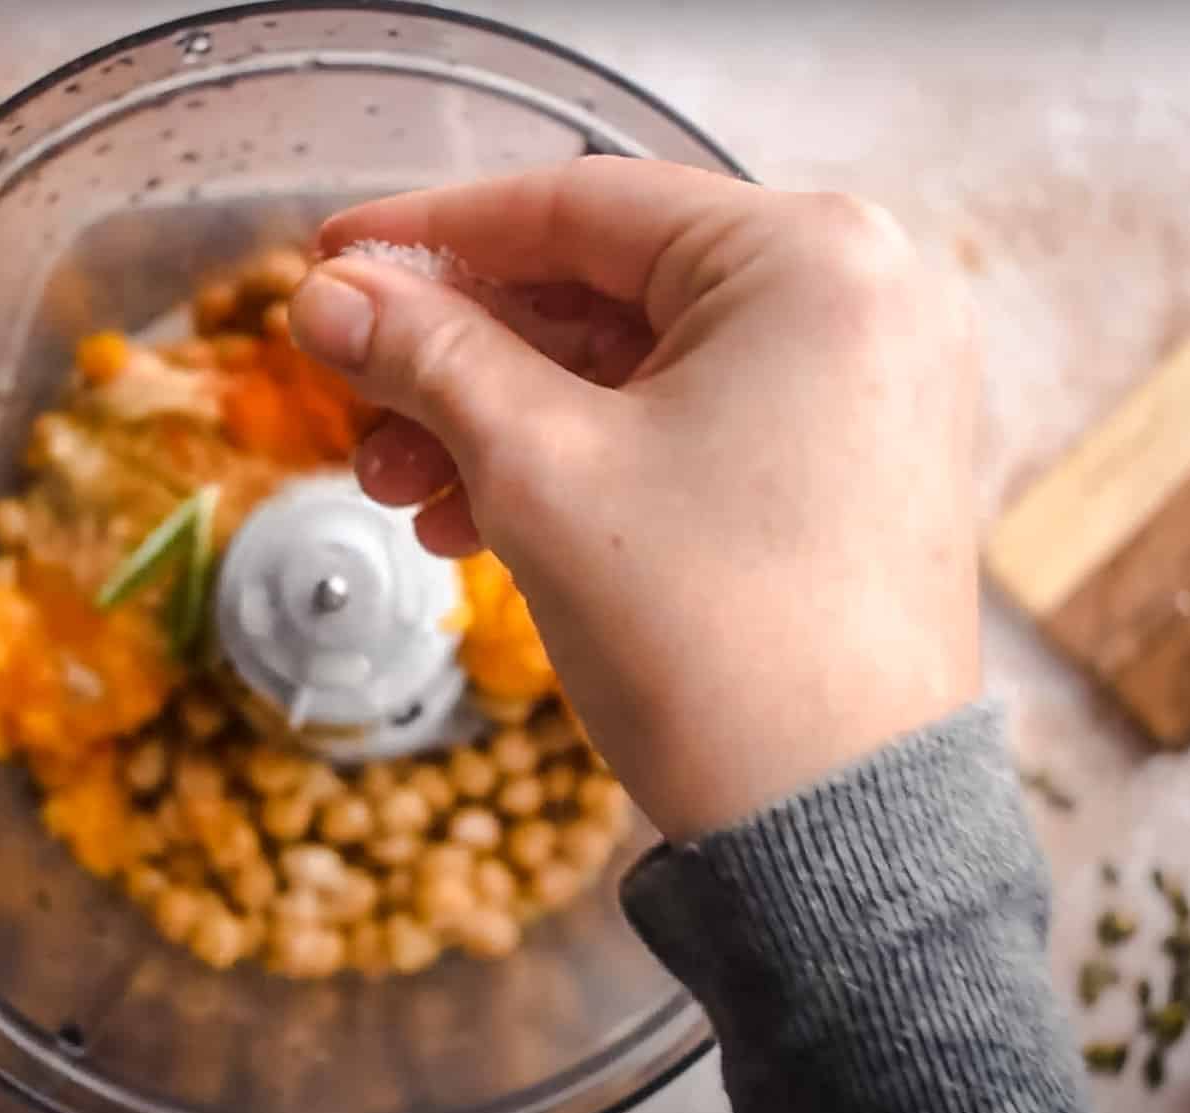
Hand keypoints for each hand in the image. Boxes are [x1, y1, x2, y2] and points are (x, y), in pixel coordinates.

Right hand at [288, 157, 980, 840]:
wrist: (835, 830)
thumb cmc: (707, 633)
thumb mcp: (539, 471)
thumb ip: (428, 357)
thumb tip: (327, 293)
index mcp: (811, 258)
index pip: (579, 205)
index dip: (432, 233)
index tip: (329, 257)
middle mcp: (860, 297)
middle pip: (603, 286)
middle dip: (461, 357)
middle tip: (356, 407)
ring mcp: (863, 387)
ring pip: (634, 365)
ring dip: (503, 419)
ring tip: (406, 492)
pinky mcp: (847, 467)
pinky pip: (683, 425)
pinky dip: (578, 460)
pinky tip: (481, 519)